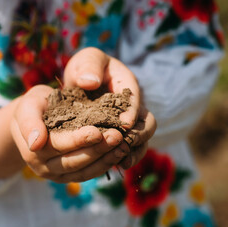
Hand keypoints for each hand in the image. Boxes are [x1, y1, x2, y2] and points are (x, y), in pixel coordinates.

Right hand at [11, 85, 125, 182]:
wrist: (35, 119)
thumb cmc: (34, 107)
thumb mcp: (29, 105)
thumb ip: (30, 121)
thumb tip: (35, 144)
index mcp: (33, 149)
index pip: (58, 146)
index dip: (78, 140)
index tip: (97, 132)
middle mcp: (43, 167)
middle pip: (74, 161)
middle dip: (97, 150)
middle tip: (117, 136)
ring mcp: (57, 174)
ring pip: (84, 171)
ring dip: (105, 160)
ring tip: (123, 146)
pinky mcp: (69, 176)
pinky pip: (88, 174)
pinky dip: (105, 164)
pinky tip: (120, 152)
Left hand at [63, 47, 156, 168]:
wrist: (80, 85)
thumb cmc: (86, 68)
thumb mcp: (87, 59)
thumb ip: (89, 65)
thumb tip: (90, 82)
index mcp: (127, 84)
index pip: (134, 97)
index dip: (131, 112)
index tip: (125, 124)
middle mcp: (133, 105)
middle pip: (147, 122)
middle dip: (139, 134)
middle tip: (125, 143)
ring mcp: (129, 122)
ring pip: (142, 139)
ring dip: (135, 150)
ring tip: (124, 161)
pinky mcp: (121, 135)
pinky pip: (130, 148)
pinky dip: (126, 156)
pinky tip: (118, 165)